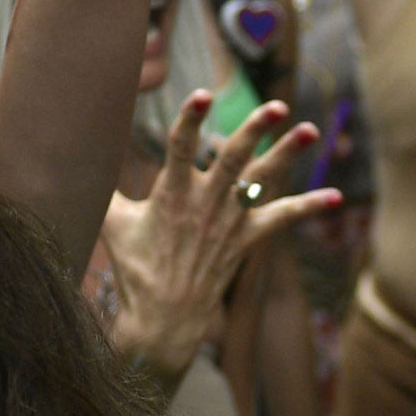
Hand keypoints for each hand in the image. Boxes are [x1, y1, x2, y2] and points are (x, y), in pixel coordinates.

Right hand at [99, 94, 339, 378]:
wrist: (163, 319)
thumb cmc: (134, 269)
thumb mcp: (111, 224)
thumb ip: (106, 187)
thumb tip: (78, 155)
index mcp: (169, 195)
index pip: (180, 148)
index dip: (192, 119)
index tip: (203, 95)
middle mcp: (204, 204)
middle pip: (233, 160)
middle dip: (255, 131)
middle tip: (277, 106)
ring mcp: (230, 222)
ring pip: (262, 181)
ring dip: (287, 154)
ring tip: (309, 129)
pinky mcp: (247, 240)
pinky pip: (283, 220)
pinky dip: (309, 207)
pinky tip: (337, 196)